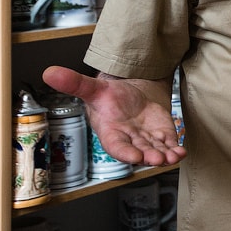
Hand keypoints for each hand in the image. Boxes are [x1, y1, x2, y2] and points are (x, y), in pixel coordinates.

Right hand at [43, 66, 185, 166]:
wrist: (129, 96)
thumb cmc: (109, 97)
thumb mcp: (93, 88)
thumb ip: (74, 83)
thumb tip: (48, 71)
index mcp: (111, 132)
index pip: (116, 146)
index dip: (125, 153)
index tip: (134, 157)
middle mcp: (129, 140)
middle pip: (139, 151)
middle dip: (148, 155)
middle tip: (157, 158)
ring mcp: (147, 140)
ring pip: (155, 150)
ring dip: (164, 155)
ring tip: (172, 157)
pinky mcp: (161, 135)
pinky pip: (168, 145)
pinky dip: (175, 149)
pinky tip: (181, 151)